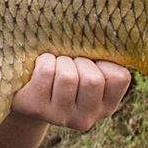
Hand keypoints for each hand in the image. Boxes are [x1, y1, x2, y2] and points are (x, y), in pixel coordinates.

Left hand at [10, 54, 132, 131]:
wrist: (27, 95)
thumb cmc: (64, 73)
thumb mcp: (88, 70)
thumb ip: (102, 59)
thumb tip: (107, 29)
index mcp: (106, 106)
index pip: (120, 78)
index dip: (104, 63)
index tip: (92, 63)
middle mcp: (87, 118)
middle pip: (92, 79)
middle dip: (79, 61)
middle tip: (69, 65)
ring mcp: (61, 116)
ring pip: (68, 76)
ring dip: (60, 61)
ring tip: (55, 67)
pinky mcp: (37, 108)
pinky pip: (46, 71)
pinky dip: (43, 60)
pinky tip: (39, 70)